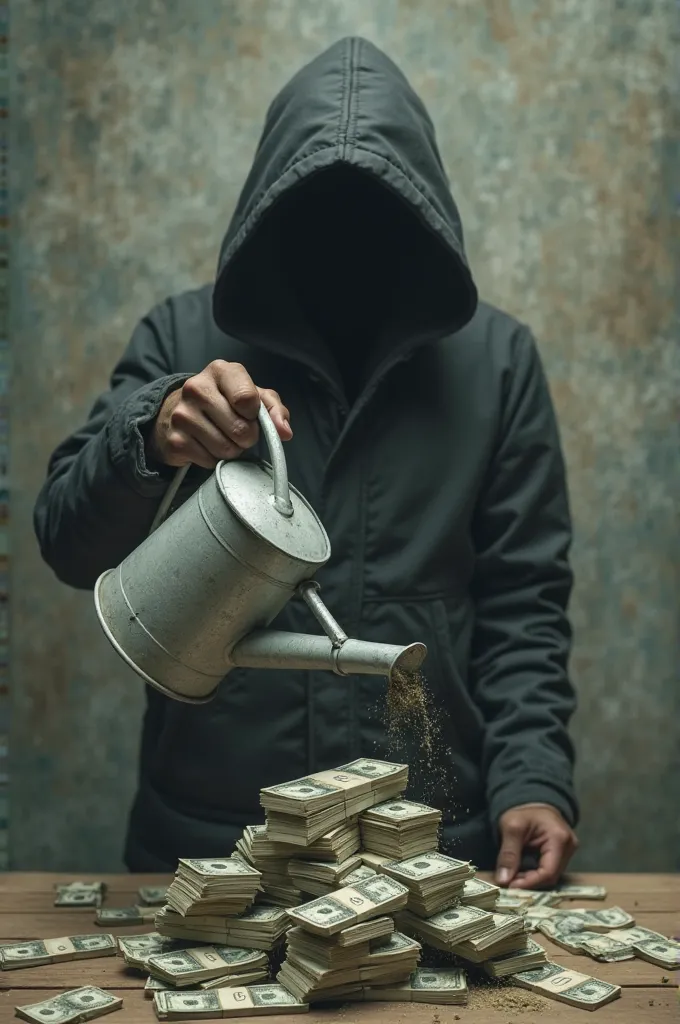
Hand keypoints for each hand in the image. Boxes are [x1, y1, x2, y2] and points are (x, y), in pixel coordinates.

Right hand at [149, 360, 291, 469]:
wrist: (178, 411)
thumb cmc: (224, 401)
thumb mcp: (253, 396)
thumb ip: (273, 409)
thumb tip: (284, 432)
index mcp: (220, 370)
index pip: (247, 399)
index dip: (255, 415)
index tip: (250, 415)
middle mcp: (196, 388)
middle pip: (240, 429)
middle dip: (247, 437)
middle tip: (238, 431)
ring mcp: (181, 414)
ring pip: (226, 449)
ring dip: (232, 450)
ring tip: (222, 437)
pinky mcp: (174, 440)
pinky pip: (210, 461)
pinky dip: (214, 459)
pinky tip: (206, 445)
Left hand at [495, 803, 577, 888]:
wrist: (532, 802)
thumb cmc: (522, 811)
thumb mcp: (511, 828)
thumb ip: (508, 854)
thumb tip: (503, 880)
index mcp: (559, 838)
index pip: (548, 871)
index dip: (530, 882)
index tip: (511, 887)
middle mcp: (569, 846)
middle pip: (550, 876)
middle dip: (529, 882)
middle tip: (509, 883)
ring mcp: (568, 851)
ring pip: (550, 875)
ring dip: (531, 879)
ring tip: (513, 877)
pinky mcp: (563, 854)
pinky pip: (549, 870)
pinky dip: (534, 874)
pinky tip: (521, 872)